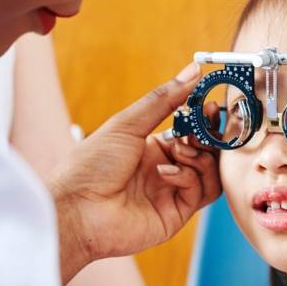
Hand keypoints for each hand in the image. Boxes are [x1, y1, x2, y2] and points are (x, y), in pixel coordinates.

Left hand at [49, 64, 220, 283]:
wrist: (76, 209)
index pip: (191, 130)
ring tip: (180, 149)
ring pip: (209, 172)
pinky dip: (188, 176)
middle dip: (208, 134)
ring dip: (201, 155)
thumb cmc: (91, 166)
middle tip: (205, 122)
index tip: (211, 103)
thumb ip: (163, 100)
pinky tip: (165, 172)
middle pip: (206, 151)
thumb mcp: (127, 124)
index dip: (203, 117)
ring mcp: (171, 192)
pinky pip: (200, 192)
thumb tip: (192, 71)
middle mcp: (165, 169)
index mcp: (152, 147)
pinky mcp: (175, 214)